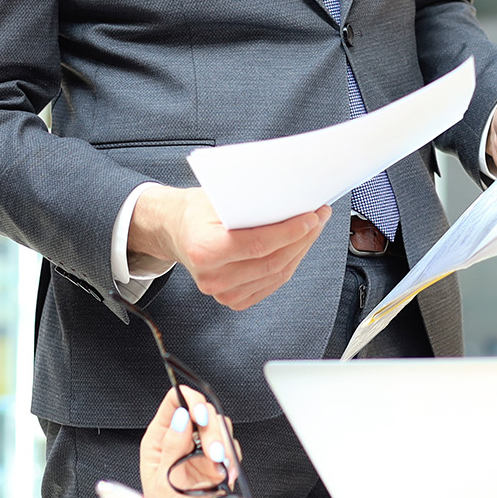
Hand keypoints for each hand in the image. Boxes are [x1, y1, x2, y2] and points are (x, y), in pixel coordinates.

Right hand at [130, 187, 329, 309]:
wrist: (177, 231)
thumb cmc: (197, 212)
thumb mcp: (216, 197)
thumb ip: (249, 202)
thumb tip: (290, 198)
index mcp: (204, 249)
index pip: (258, 244)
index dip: (290, 232)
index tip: (311, 217)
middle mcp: (212, 277)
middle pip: (273, 261)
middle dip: (302, 238)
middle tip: (319, 217)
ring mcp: (222, 293)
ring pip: (277, 274)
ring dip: (300, 250)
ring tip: (312, 229)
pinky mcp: (233, 299)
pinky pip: (272, 283)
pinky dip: (289, 264)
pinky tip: (297, 246)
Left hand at [139, 385, 239, 497]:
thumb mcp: (161, 480)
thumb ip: (171, 448)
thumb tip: (180, 418)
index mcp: (160, 436)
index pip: (174, 401)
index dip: (189, 400)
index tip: (199, 414)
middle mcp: (182, 437)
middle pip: (204, 411)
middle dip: (212, 430)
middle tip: (212, 452)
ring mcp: (201, 447)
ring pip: (220, 426)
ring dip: (223, 444)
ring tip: (218, 465)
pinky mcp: (217, 459)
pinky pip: (231, 447)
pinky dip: (232, 459)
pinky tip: (225, 474)